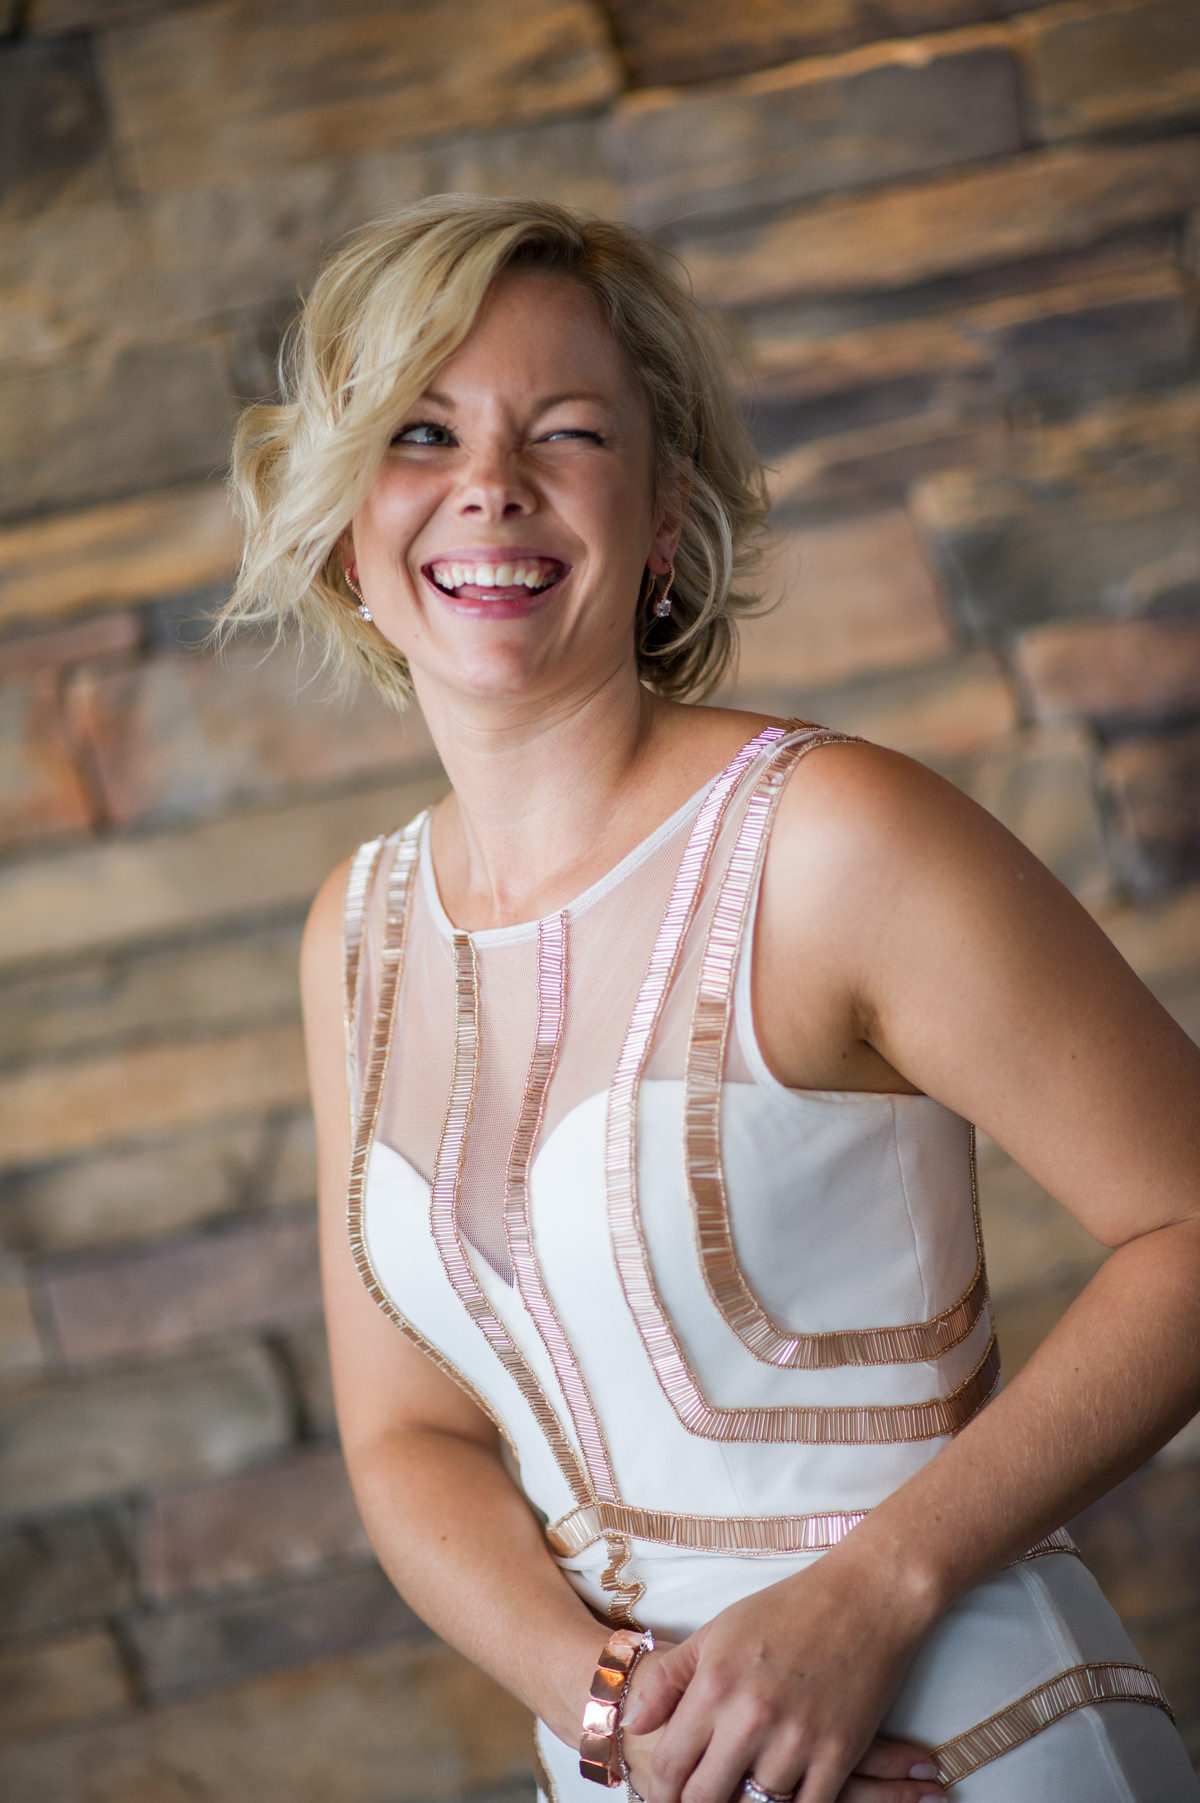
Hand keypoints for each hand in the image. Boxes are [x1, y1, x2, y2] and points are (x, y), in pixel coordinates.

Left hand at [619, 1552, 943, 1802]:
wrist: (863, 1597)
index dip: (662, 1788)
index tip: (665, 1793)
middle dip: (698, 1801)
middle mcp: (751, 1718)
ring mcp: (797, 1741)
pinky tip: (781, 1794)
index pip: (671, 1765)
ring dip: (747, 1801)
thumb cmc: (786, 1609)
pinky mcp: (838, 1754)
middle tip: (702, 1793)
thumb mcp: (716, 1632)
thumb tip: (633, 1725)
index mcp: (715, 1686)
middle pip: (707, 1797)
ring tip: (742, 1787)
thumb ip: (668, 1680)